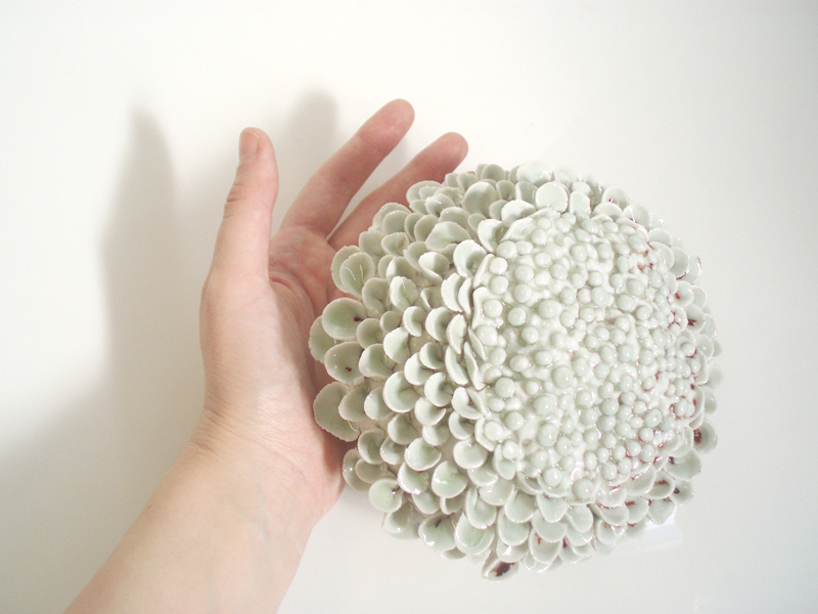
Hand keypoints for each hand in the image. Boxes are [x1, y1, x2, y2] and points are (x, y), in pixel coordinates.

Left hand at [195, 99, 467, 522]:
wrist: (268, 462)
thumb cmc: (244, 375)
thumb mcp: (236, 283)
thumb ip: (247, 212)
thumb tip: (253, 140)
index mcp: (293, 258)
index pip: (337, 188)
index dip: (369, 147)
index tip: (405, 115)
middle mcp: (330, 281)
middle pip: (382, 217)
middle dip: (419, 179)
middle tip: (461, 149)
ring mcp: (362, 317)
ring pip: (408, 260)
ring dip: (439, 230)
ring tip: (479, 203)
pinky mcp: (387, 353)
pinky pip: (421, 310)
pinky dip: (447, 289)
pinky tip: (477, 274)